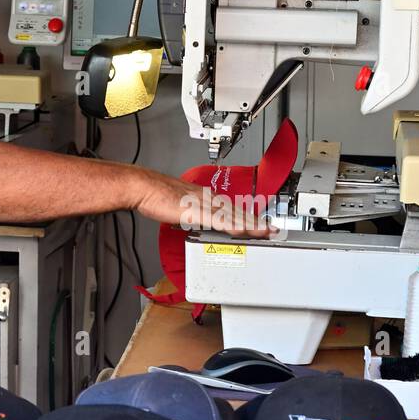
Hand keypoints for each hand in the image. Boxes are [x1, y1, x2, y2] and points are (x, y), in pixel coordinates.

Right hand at [134, 174, 273, 238]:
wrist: (146, 188)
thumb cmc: (157, 195)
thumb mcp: (180, 206)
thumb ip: (191, 213)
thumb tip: (196, 221)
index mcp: (205, 198)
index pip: (232, 209)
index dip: (248, 217)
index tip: (260, 224)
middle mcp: (209, 199)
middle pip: (237, 212)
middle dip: (256, 222)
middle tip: (272, 229)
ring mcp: (204, 205)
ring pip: (233, 216)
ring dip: (250, 224)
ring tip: (265, 232)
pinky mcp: (197, 212)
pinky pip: (219, 221)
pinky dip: (232, 226)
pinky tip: (243, 231)